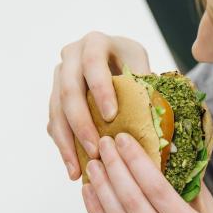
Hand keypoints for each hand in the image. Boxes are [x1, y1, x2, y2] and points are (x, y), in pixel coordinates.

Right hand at [47, 32, 151, 179]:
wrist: (115, 59)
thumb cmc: (133, 64)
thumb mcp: (142, 66)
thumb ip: (145, 83)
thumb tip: (158, 117)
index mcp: (95, 43)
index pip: (93, 64)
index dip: (100, 90)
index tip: (111, 116)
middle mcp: (71, 57)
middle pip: (69, 91)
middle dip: (81, 123)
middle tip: (95, 150)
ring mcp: (59, 78)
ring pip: (56, 111)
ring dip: (67, 142)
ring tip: (79, 169)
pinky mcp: (55, 98)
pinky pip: (54, 123)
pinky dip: (63, 146)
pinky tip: (74, 168)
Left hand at [81, 133, 212, 212]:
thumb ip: (197, 194)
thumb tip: (175, 160)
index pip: (156, 189)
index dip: (135, 161)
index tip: (123, 140)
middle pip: (131, 201)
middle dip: (114, 168)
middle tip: (103, 144)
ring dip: (101, 189)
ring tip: (94, 166)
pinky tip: (91, 196)